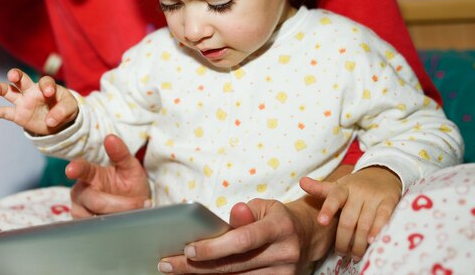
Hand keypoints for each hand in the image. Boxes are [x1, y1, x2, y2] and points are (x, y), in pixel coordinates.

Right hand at [0, 68, 77, 134]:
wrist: (59, 122)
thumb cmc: (64, 108)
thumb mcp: (70, 108)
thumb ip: (62, 111)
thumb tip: (50, 121)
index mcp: (46, 86)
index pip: (45, 81)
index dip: (46, 86)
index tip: (49, 93)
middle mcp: (32, 91)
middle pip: (20, 78)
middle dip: (15, 74)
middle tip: (13, 76)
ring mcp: (23, 102)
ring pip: (8, 91)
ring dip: (0, 89)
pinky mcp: (18, 115)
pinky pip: (6, 112)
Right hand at [66, 134, 150, 217]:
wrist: (136, 207)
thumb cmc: (130, 184)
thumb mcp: (131, 167)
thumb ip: (121, 153)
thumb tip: (110, 138)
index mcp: (91, 173)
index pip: (81, 169)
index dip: (75, 169)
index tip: (71, 170)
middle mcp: (81, 191)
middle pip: (94, 200)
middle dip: (119, 204)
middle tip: (141, 204)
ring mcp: (80, 209)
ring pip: (95, 216)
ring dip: (117, 215)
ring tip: (132, 211)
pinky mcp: (82, 225)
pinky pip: (95, 228)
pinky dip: (112, 225)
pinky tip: (121, 221)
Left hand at [157, 199, 321, 273]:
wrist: (306, 236)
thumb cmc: (276, 218)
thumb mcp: (264, 206)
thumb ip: (247, 212)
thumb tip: (235, 212)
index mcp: (279, 228)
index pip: (243, 240)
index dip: (215, 247)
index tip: (188, 249)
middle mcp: (284, 254)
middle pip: (234, 265)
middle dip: (197, 266)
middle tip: (168, 264)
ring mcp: (283, 274)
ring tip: (176, 271)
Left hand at [300, 166, 401, 259]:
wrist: (382, 174)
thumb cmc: (354, 186)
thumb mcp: (337, 185)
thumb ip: (320, 189)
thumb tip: (301, 182)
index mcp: (342, 188)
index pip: (333, 197)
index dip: (327, 209)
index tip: (321, 222)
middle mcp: (358, 192)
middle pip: (348, 219)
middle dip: (343, 239)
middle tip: (340, 253)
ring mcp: (373, 197)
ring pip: (364, 223)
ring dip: (358, 242)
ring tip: (353, 255)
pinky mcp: (389, 201)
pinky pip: (383, 218)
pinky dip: (376, 231)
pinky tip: (371, 242)